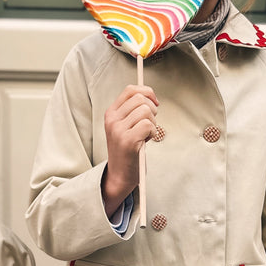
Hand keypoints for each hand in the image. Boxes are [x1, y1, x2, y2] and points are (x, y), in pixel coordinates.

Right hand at [101, 83, 157, 216]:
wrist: (120, 175)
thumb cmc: (127, 150)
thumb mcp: (125, 126)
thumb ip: (133, 110)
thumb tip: (150, 94)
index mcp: (111, 113)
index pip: (130, 90)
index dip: (147, 92)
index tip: (155, 103)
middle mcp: (112, 120)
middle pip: (141, 99)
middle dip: (152, 110)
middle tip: (150, 124)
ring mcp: (118, 130)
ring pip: (146, 111)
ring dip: (153, 123)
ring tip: (146, 135)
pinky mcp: (127, 141)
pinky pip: (149, 125)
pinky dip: (153, 133)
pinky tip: (146, 141)